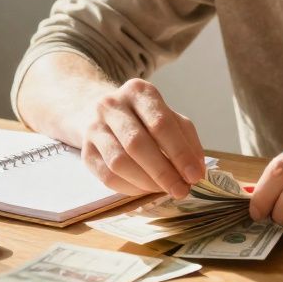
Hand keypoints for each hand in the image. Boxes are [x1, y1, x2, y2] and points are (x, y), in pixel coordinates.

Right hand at [78, 78, 206, 198]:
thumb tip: (196, 170)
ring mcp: (94, 127)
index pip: (160, 123)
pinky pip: (107, 176)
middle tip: (181, 190)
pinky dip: (130, 188)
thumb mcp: (168, 117)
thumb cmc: (143, 117)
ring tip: (165, 190)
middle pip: (137, 143)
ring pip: (119, 162)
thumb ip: (186, 139)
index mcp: (138, 91)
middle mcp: (112, 105)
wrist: (100, 113)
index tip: (195, 175)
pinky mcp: (85, 151)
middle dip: (163, 172)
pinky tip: (146, 189)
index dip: (179, 152)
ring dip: (147, 182)